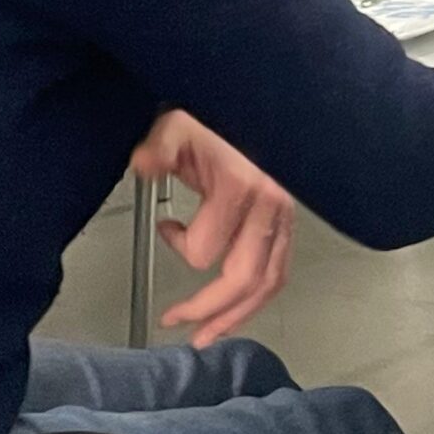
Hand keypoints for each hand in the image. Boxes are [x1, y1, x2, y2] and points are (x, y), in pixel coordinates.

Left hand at [129, 111, 295, 345]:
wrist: (250, 99)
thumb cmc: (212, 116)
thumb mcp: (177, 126)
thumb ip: (159, 148)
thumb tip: (144, 165)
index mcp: (243, 187)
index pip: (206, 251)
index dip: (177, 246)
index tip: (164, 226)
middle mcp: (271, 205)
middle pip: (246, 279)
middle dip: (210, 311)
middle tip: (178, 325)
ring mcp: (286, 213)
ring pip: (271, 280)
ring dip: (239, 314)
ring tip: (210, 334)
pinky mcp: (290, 217)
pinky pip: (280, 267)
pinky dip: (259, 294)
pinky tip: (238, 304)